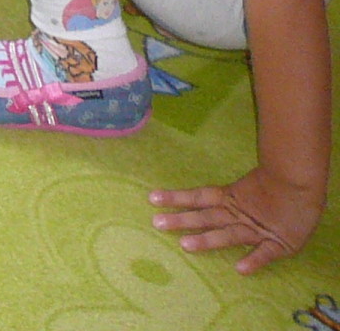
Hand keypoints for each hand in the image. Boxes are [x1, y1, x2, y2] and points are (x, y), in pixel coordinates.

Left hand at [151, 167, 325, 272]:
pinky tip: (240, 270)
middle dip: (182, 220)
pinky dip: (254, 260)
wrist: (302, 183)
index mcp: (230, 198)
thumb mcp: (245, 187)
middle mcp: (237, 214)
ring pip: (229, 234)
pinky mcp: (279, 243)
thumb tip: (199, 195)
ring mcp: (256, 229)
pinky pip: (266, 254)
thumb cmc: (275, 184)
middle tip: (157, 223)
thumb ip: (225, 194)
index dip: (176, 198)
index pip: (197, 197)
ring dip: (208, 239)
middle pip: (206, 216)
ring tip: (186, 246)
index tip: (152, 198)